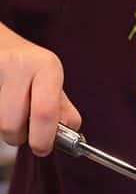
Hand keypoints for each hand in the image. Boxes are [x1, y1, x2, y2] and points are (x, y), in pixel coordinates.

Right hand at [0, 26, 80, 154]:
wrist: (2, 45)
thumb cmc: (31, 68)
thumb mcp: (53, 81)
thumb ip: (63, 109)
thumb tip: (69, 132)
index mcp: (46, 67)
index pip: (44, 111)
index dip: (43, 138)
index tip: (43, 149)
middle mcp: (19, 65)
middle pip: (11, 124)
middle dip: (19, 137)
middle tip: (25, 131)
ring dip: (7, 129)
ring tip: (14, 114)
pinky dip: (0, 119)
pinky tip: (5, 107)